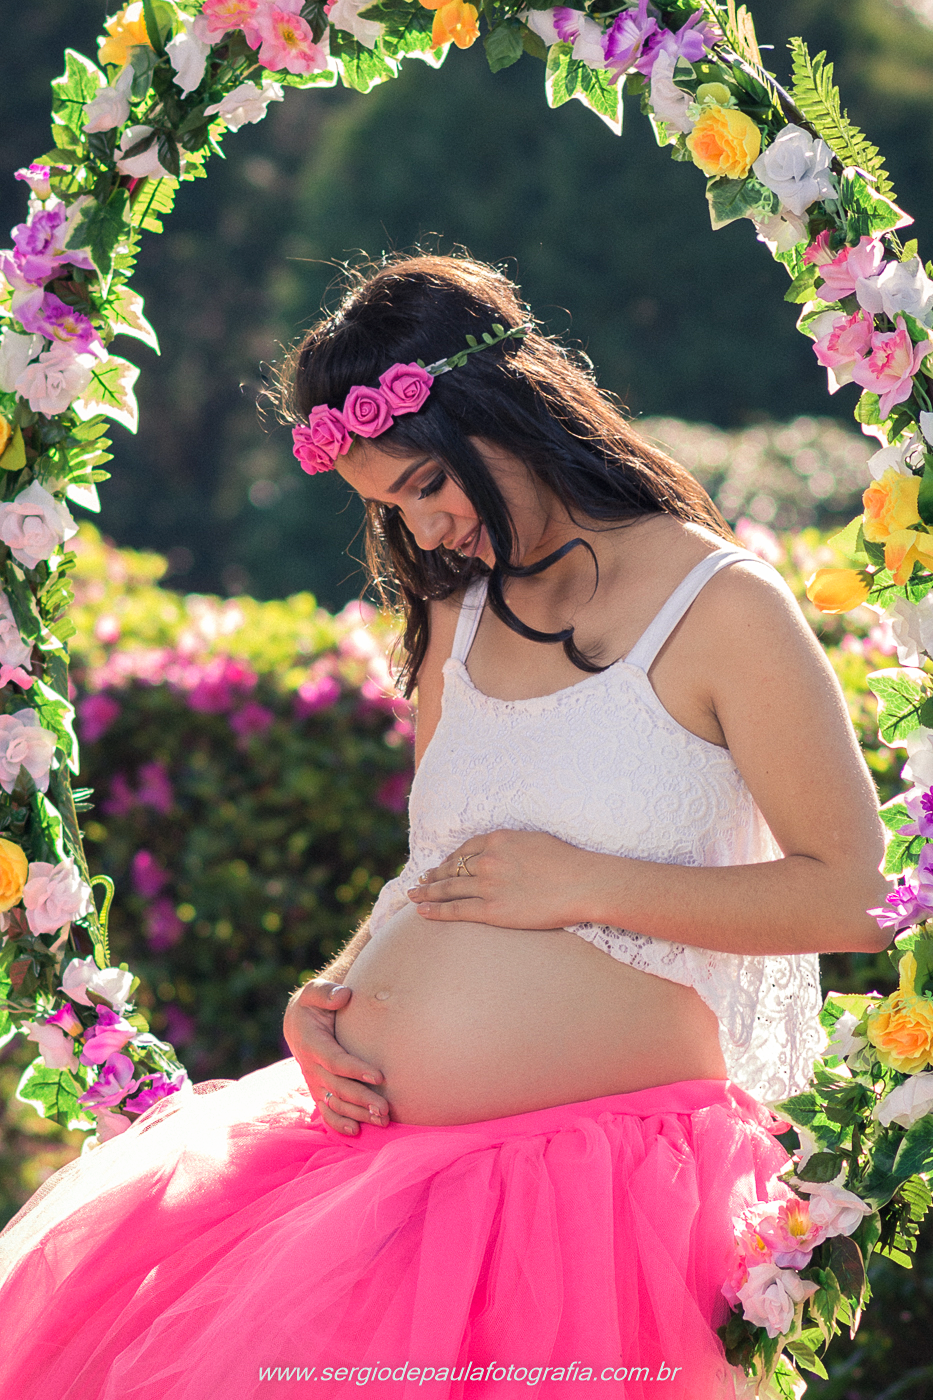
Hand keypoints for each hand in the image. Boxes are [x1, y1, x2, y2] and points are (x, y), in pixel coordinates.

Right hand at [283, 979, 389, 1134]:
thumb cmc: (314, 1004)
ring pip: (334, 1103)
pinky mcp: (318, 1090)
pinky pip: (326, 1111)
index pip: (335, 1060)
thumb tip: (343, 995)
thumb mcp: (314, 992)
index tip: (380, 1076)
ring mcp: (314, 1082)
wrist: (298, 1022)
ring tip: (381, 1120)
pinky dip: (338, 1123)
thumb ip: (326, 992)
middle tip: (386, 1108)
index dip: (356, 1070)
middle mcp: (311, 1066)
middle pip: (338, 1087)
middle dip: (362, 1099)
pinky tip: (356, 1131)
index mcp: (311, 1043)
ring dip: (356, 1114)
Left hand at [406, 829, 611, 928]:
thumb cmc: (567, 861)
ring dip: (427, 893)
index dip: (449, 859)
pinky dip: (436, 911)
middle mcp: (487, 860)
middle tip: (420, 882)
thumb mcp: (534, 839)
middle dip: (433, 876)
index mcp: (498, 839)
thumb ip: (511, 844)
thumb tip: (501, 848)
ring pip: (449, 889)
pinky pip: (457, 910)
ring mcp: (488, 885)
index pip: (464, 850)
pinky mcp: (492, 911)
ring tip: (415, 896)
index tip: (440, 866)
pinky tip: (423, 913)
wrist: (583, 883)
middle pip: (451, 868)